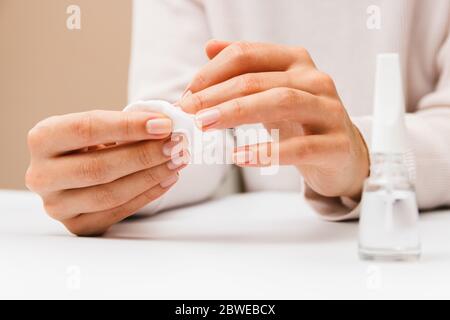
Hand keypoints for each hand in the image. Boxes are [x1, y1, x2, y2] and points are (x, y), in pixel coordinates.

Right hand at [26, 110, 188, 235]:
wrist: (78, 170)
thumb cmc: (93, 143)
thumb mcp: (102, 126)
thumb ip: (129, 123)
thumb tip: (167, 124)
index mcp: (42, 139)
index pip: (86, 129)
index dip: (128, 126)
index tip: (164, 124)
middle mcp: (42, 175)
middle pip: (98, 168)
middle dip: (144, 156)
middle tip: (176, 145)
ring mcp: (56, 205)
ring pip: (109, 194)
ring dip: (150, 176)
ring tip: (177, 161)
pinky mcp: (76, 225)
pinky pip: (117, 212)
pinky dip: (147, 195)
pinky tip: (168, 179)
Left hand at [178, 40, 368, 198]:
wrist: (343, 155)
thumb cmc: (302, 122)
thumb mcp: (272, 91)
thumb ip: (245, 69)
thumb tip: (211, 47)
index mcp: (295, 62)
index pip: (247, 55)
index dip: (211, 73)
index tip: (188, 95)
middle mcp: (314, 80)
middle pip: (258, 80)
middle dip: (216, 94)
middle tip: (188, 111)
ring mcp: (329, 111)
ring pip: (280, 102)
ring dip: (237, 113)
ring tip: (207, 125)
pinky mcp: (337, 144)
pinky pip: (299, 146)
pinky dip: (266, 152)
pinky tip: (240, 156)